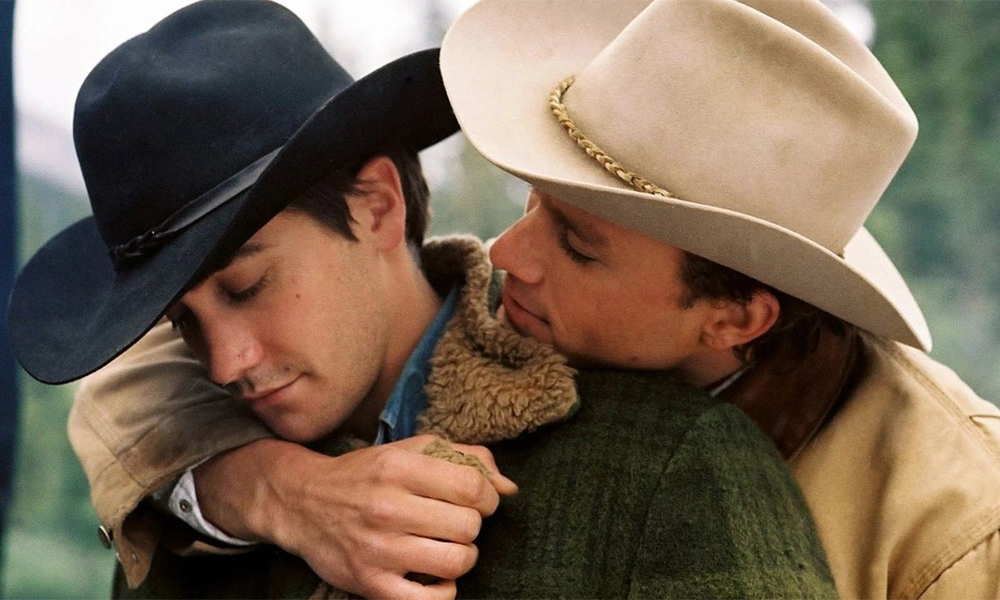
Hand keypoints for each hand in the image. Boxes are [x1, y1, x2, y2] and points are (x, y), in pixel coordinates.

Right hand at [194, 435, 516, 599]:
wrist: (302, 502)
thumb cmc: (367, 474)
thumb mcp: (410, 449)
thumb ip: (464, 457)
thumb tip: (510, 487)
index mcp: (399, 466)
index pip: (473, 487)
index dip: (489, 497)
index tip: (480, 501)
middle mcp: (388, 506)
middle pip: (468, 525)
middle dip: (472, 525)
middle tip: (457, 523)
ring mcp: (378, 548)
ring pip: (457, 561)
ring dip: (463, 557)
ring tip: (449, 548)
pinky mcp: (371, 583)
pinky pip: (433, 599)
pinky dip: (444, 590)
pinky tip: (434, 575)